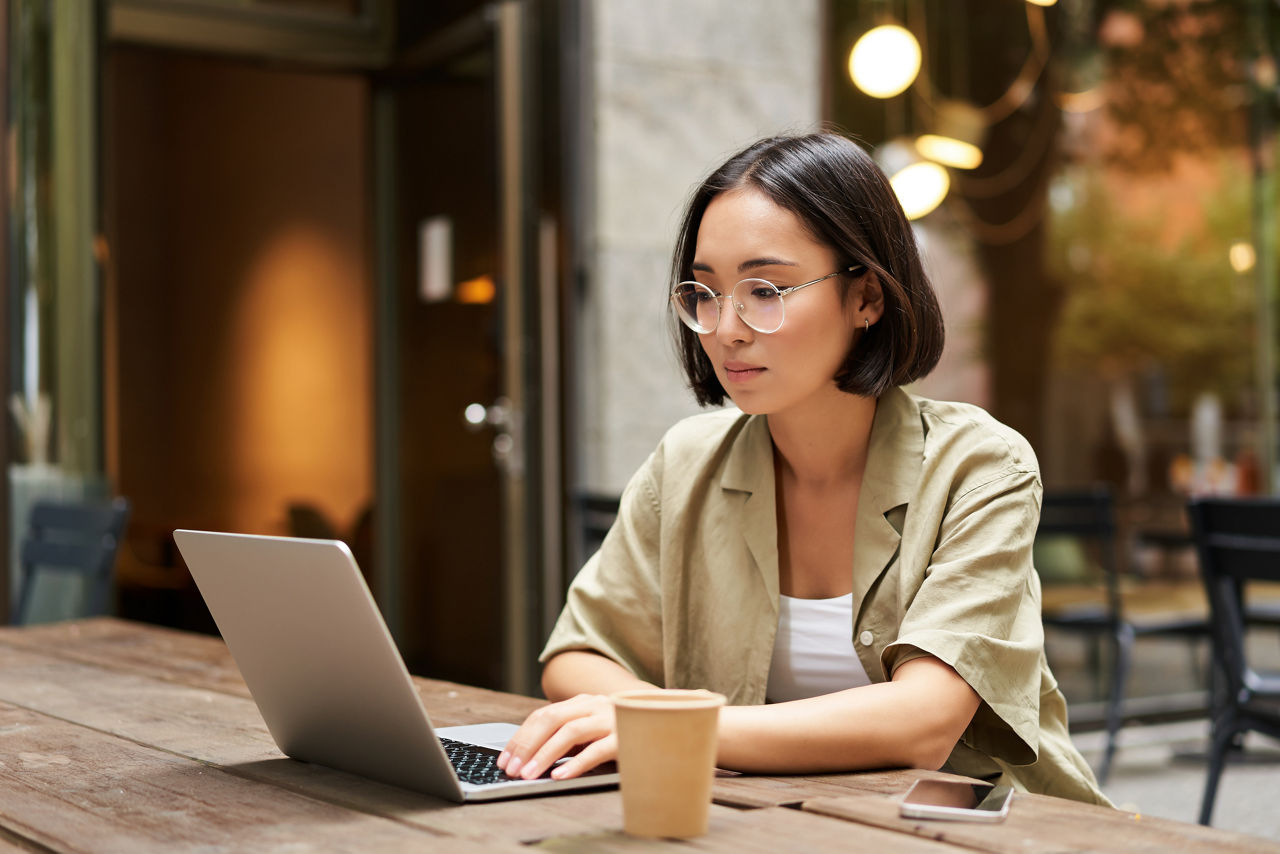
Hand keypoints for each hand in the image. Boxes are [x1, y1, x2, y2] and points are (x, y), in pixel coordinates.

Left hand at [496, 693, 617, 779]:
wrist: (670, 726)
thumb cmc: (625, 734)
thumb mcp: (594, 731)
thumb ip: (570, 737)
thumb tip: (531, 758)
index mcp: (584, 703)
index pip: (544, 714)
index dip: (521, 737)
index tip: (505, 759)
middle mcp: (596, 705)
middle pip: (552, 719)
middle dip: (527, 745)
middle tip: (511, 769)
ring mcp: (613, 719)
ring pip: (571, 732)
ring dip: (546, 755)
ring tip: (530, 774)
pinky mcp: (628, 737)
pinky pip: (599, 749)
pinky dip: (577, 763)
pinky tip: (561, 776)